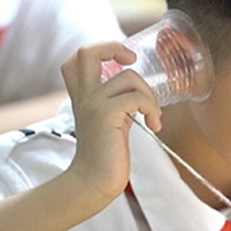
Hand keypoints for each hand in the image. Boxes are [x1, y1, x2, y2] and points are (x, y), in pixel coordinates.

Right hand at [60, 42, 162, 203]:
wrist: (94, 182)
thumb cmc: (105, 157)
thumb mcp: (108, 123)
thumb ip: (116, 104)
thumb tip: (141, 94)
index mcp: (83, 96)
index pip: (77, 59)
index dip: (101, 49)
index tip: (122, 61)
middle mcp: (85, 96)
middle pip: (87, 52)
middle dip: (114, 47)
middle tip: (131, 61)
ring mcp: (94, 103)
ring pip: (129, 77)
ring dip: (150, 95)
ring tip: (153, 116)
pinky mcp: (107, 114)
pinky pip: (138, 98)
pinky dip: (153, 109)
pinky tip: (154, 126)